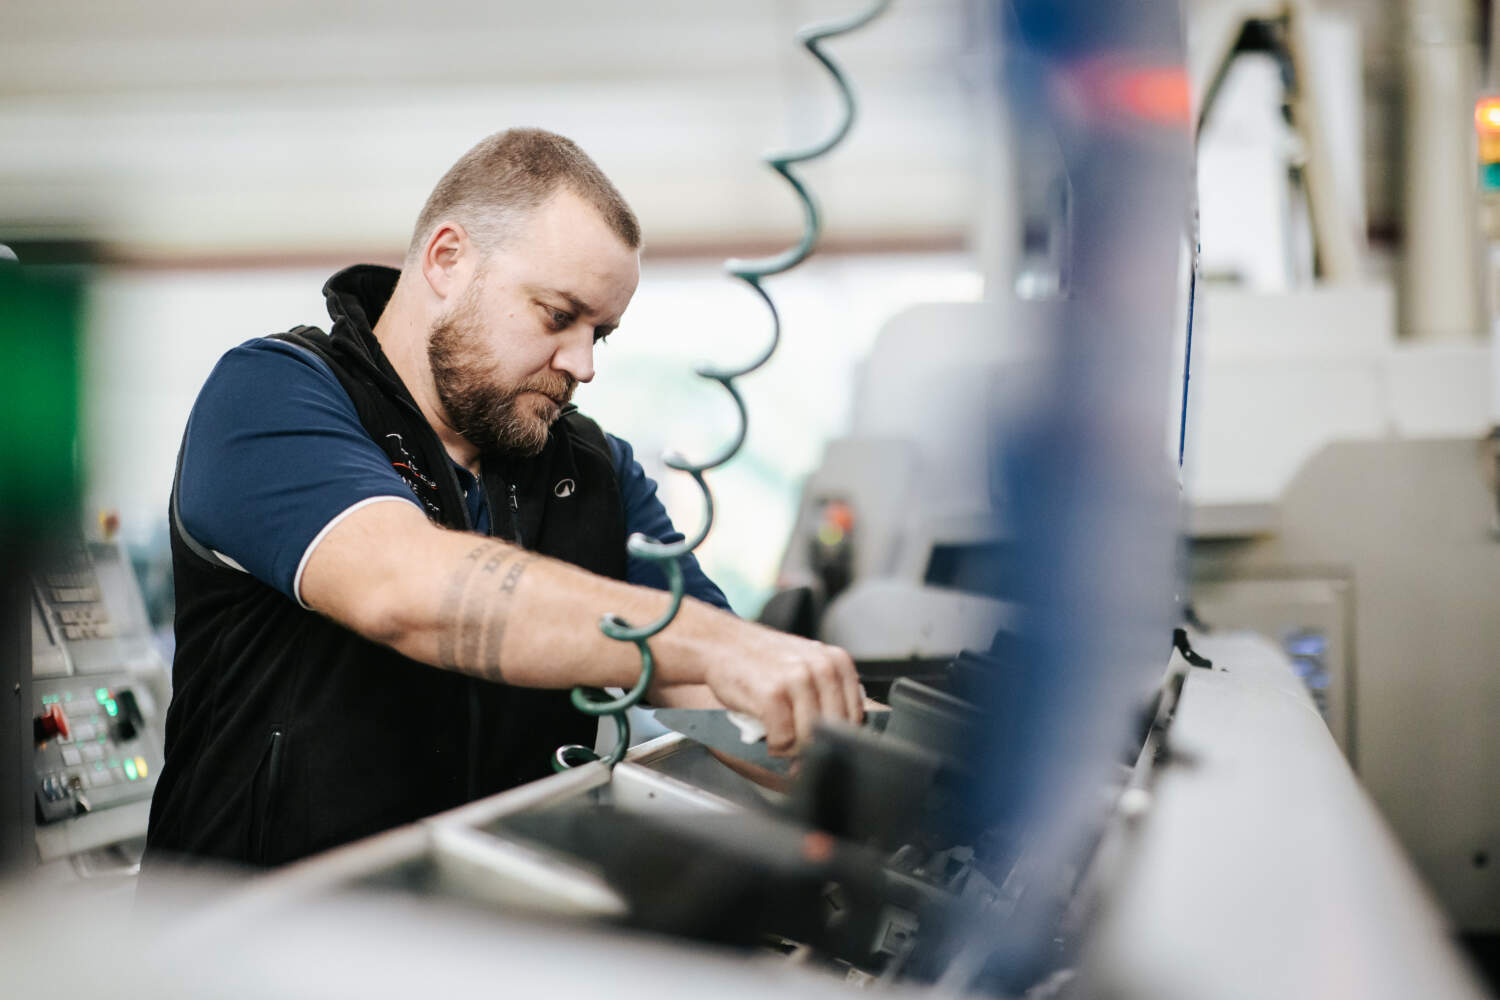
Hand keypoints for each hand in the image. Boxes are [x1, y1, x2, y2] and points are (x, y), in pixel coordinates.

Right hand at [700, 620, 862, 755]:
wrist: (722, 642)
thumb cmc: (764, 659)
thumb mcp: (807, 666)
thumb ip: (828, 695)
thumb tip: (840, 742)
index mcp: (838, 662)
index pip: (855, 718)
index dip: (838, 739)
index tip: (822, 745)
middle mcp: (822, 668)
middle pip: (833, 732)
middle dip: (815, 749)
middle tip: (800, 753)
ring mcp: (797, 680)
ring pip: (810, 739)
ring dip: (794, 750)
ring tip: (782, 740)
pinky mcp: (772, 694)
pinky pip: (784, 740)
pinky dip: (775, 747)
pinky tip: (768, 736)